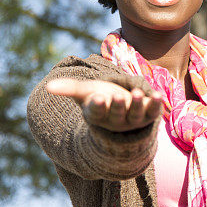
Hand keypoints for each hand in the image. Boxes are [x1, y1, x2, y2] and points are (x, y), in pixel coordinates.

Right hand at [46, 78, 162, 131]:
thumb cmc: (101, 98)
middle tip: (118, 97)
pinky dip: (155, 104)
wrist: (122, 109)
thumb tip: (48, 86)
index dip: (97, 106)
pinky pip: (153, 111)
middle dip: (118, 106)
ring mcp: (134, 118)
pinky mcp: (148, 114)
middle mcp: (117, 119)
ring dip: (137, 104)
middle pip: (117, 114)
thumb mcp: (85, 92)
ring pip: (136, 114)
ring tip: (138, 93)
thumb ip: (69, 89)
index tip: (97, 98)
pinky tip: (157, 94)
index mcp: (99, 114)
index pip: (97, 112)